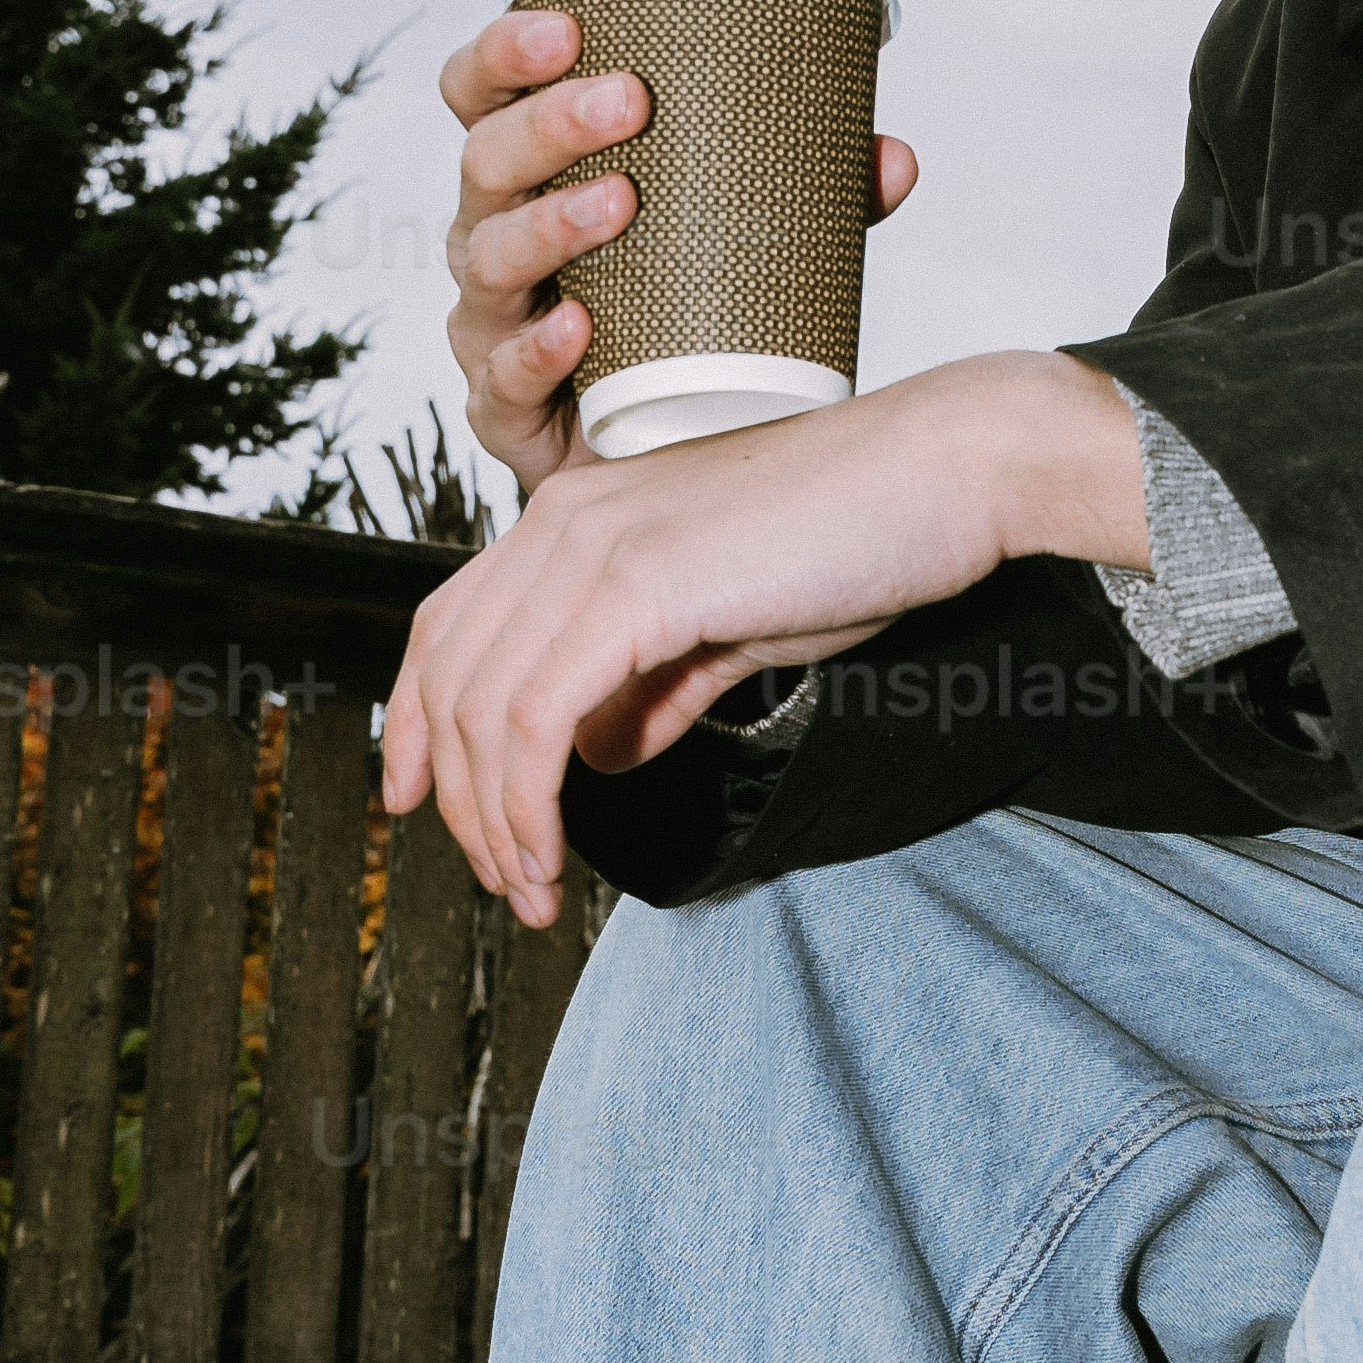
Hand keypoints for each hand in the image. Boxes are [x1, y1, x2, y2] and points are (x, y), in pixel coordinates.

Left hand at [383, 346, 1152, 922]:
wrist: (944, 474)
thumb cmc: (861, 536)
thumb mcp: (737, 623)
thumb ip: (658, 684)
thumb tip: (602, 751)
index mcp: (579, 515)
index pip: (449, 622)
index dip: (417, 720)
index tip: (421, 802)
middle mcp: (565, 518)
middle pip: (448, 674)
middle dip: (460, 799)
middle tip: (505, 878)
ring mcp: (594, 546)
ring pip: (482, 708)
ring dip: (496, 821)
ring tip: (534, 889)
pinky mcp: (637, 588)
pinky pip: (536, 718)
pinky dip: (529, 803)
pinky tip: (554, 853)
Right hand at [436, 4, 919, 492]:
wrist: (659, 445)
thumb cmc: (673, 314)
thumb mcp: (736, 240)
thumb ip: (811, 199)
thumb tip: (892, 159)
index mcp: (531, 175)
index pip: (483, 97)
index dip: (506, 54)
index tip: (569, 27)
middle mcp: (496, 236)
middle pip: (487, 162)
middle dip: (551, 124)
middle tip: (629, 101)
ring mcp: (492, 324)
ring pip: (491, 260)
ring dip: (550, 223)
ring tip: (619, 201)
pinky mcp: (505, 409)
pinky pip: (503, 378)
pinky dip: (537, 350)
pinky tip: (576, 326)